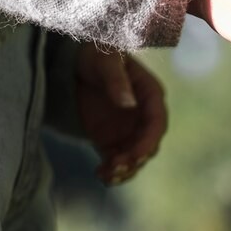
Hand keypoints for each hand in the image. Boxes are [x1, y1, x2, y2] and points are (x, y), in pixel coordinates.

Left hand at [75, 44, 167, 184]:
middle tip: (116, 167)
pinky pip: (116, 159)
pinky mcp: (111, 140)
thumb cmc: (96, 54)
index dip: (148, 142)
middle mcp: (143, 117)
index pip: (156, 124)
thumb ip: (116, 80)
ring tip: (106, 176)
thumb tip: (128, 103)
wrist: (74, 62)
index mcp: (150, 96)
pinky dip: (111, 170)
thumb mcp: (105, 60)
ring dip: (123, 170)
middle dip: (134, 159)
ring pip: (134, 157)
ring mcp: (128, 131)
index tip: (136, 155)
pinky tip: (100, 175)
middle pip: (147, 145)